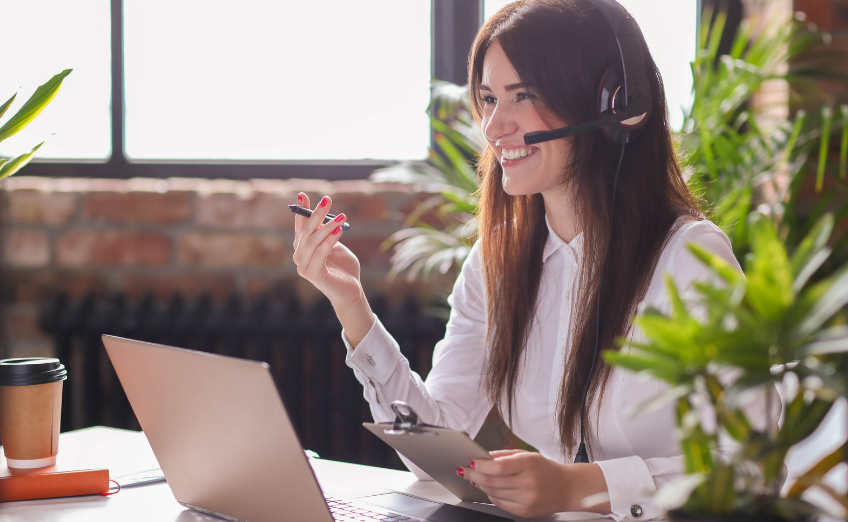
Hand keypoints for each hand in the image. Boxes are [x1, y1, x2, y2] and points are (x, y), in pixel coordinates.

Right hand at [292, 193, 374, 345]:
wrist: (351, 291)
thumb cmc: (344, 268)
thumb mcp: (336, 245)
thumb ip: (328, 233)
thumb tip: (325, 215)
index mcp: (304, 249)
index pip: (300, 226)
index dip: (301, 211)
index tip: (302, 194)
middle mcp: (300, 257)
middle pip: (306, 231)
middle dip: (316, 214)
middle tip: (327, 199)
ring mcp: (304, 267)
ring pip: (313, 241)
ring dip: (327, 226)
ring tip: (342, 217)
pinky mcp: (313, 275)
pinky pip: (320, 254)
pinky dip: (329, 241)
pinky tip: (339, 231)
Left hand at [458, 450, 609, 517]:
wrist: (567, 488)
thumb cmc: (546, 469)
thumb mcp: (528, 455)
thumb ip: (505, 455)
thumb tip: (484, 456)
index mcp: (529, 464)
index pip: (498, 467)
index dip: (481, 465)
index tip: (471, 462)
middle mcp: (528, 483)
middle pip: (492, 481)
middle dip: (474, 475)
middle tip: (465, 470)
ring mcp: (526, 499)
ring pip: (493, 493)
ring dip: (481, 485)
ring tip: (476, 478)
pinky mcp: (524, 511)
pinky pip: (500, 503)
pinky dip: (491, 495)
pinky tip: (489, 489)